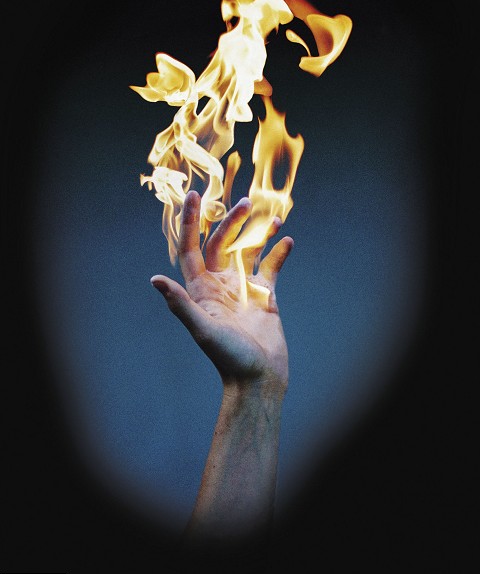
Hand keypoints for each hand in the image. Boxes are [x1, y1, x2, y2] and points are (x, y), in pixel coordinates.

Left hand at [151, 191, 292, 391]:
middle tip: (246, 202)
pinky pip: (270, 267)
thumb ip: (181, 304)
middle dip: (232, 221)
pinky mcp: (265, 296)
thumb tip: (155, 279)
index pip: (192, 247)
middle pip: (222, 242)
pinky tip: (287, 240)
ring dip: (258, 232)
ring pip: (248, 250)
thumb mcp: (203, 329)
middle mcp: (219, 284)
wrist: (258, 379)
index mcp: (201, 289)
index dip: (191, 221)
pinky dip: (278, 252)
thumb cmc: (228, 358)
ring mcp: (242, 288)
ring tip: (273, 217)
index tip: (195, 195)